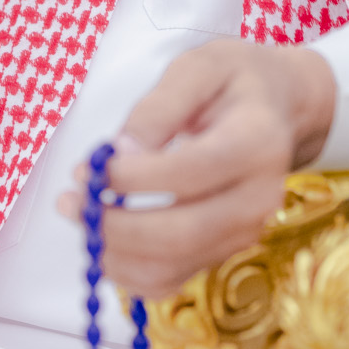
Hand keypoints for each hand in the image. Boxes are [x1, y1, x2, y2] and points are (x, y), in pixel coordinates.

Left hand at [57, 38, 336, 298]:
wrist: (280, 109)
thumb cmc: (235, 80)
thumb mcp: (198, 68)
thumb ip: (157, 109)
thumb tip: (120, 155)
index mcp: (257, 143)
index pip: (189, 174)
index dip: (131, 178)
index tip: (87, 165)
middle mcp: (258, 198)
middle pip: (180, 235)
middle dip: (113, 225)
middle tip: (69, 200)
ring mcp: (245, 232)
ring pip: (171, 266)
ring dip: (113, 252)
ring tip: (79, 214)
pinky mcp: (225, 251)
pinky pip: (171, 280)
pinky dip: (128, 270)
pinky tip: (104, 239)